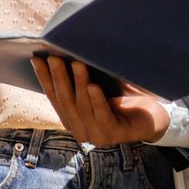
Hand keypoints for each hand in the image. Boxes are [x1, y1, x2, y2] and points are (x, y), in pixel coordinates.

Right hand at [34, 55, 168, 145]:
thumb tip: (64, 52)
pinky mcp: (115, 135)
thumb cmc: (122, 98)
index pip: (54, 97)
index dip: (45, 78)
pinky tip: (93, 86)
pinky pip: (103, 116)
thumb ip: (80, 82)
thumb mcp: (97, 89)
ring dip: (78, 84)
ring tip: (76, 63)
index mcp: (72, 120)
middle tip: (54, 57)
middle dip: (59, 78)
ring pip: (83, 107)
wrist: (152, 118)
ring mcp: (97, 136)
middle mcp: (80, 131)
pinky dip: (97, 101)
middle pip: (66, 102)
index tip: (36, 59)